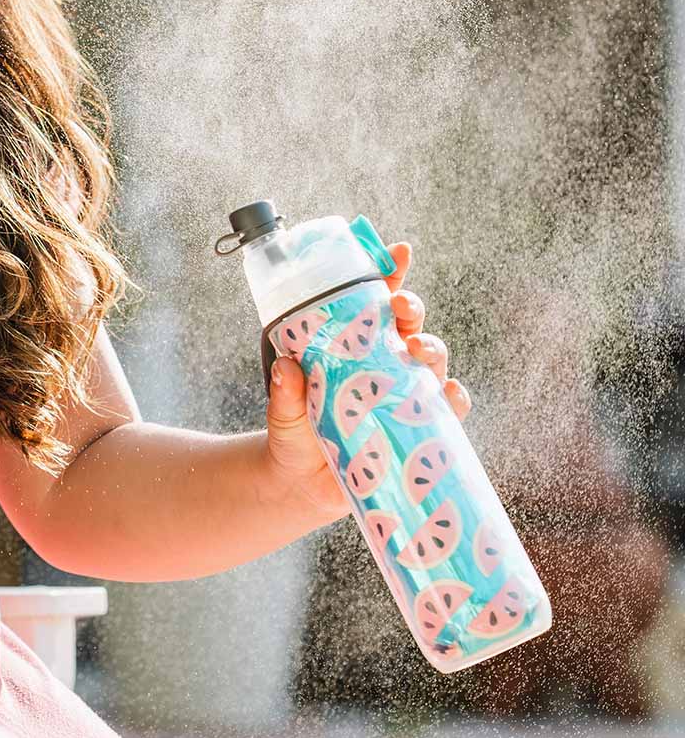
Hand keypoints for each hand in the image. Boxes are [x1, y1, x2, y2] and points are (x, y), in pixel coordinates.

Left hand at [260, 241, 472, 522]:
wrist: (303, 486)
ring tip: (418, 347)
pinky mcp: (419, 427)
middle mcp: (383, 361)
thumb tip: (288, 370)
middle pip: (407, 323)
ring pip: (431, 359)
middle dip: (410, 307)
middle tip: (400, 305)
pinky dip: (453, 398)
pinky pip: (447, 408)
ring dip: (432, 347)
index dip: (389, 273)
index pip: (372, 301)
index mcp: (351, 344)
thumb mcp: (283, 413)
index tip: (398, 251)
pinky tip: (449, 394)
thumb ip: (284, 394)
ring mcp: (403, 392)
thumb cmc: (294, 435)